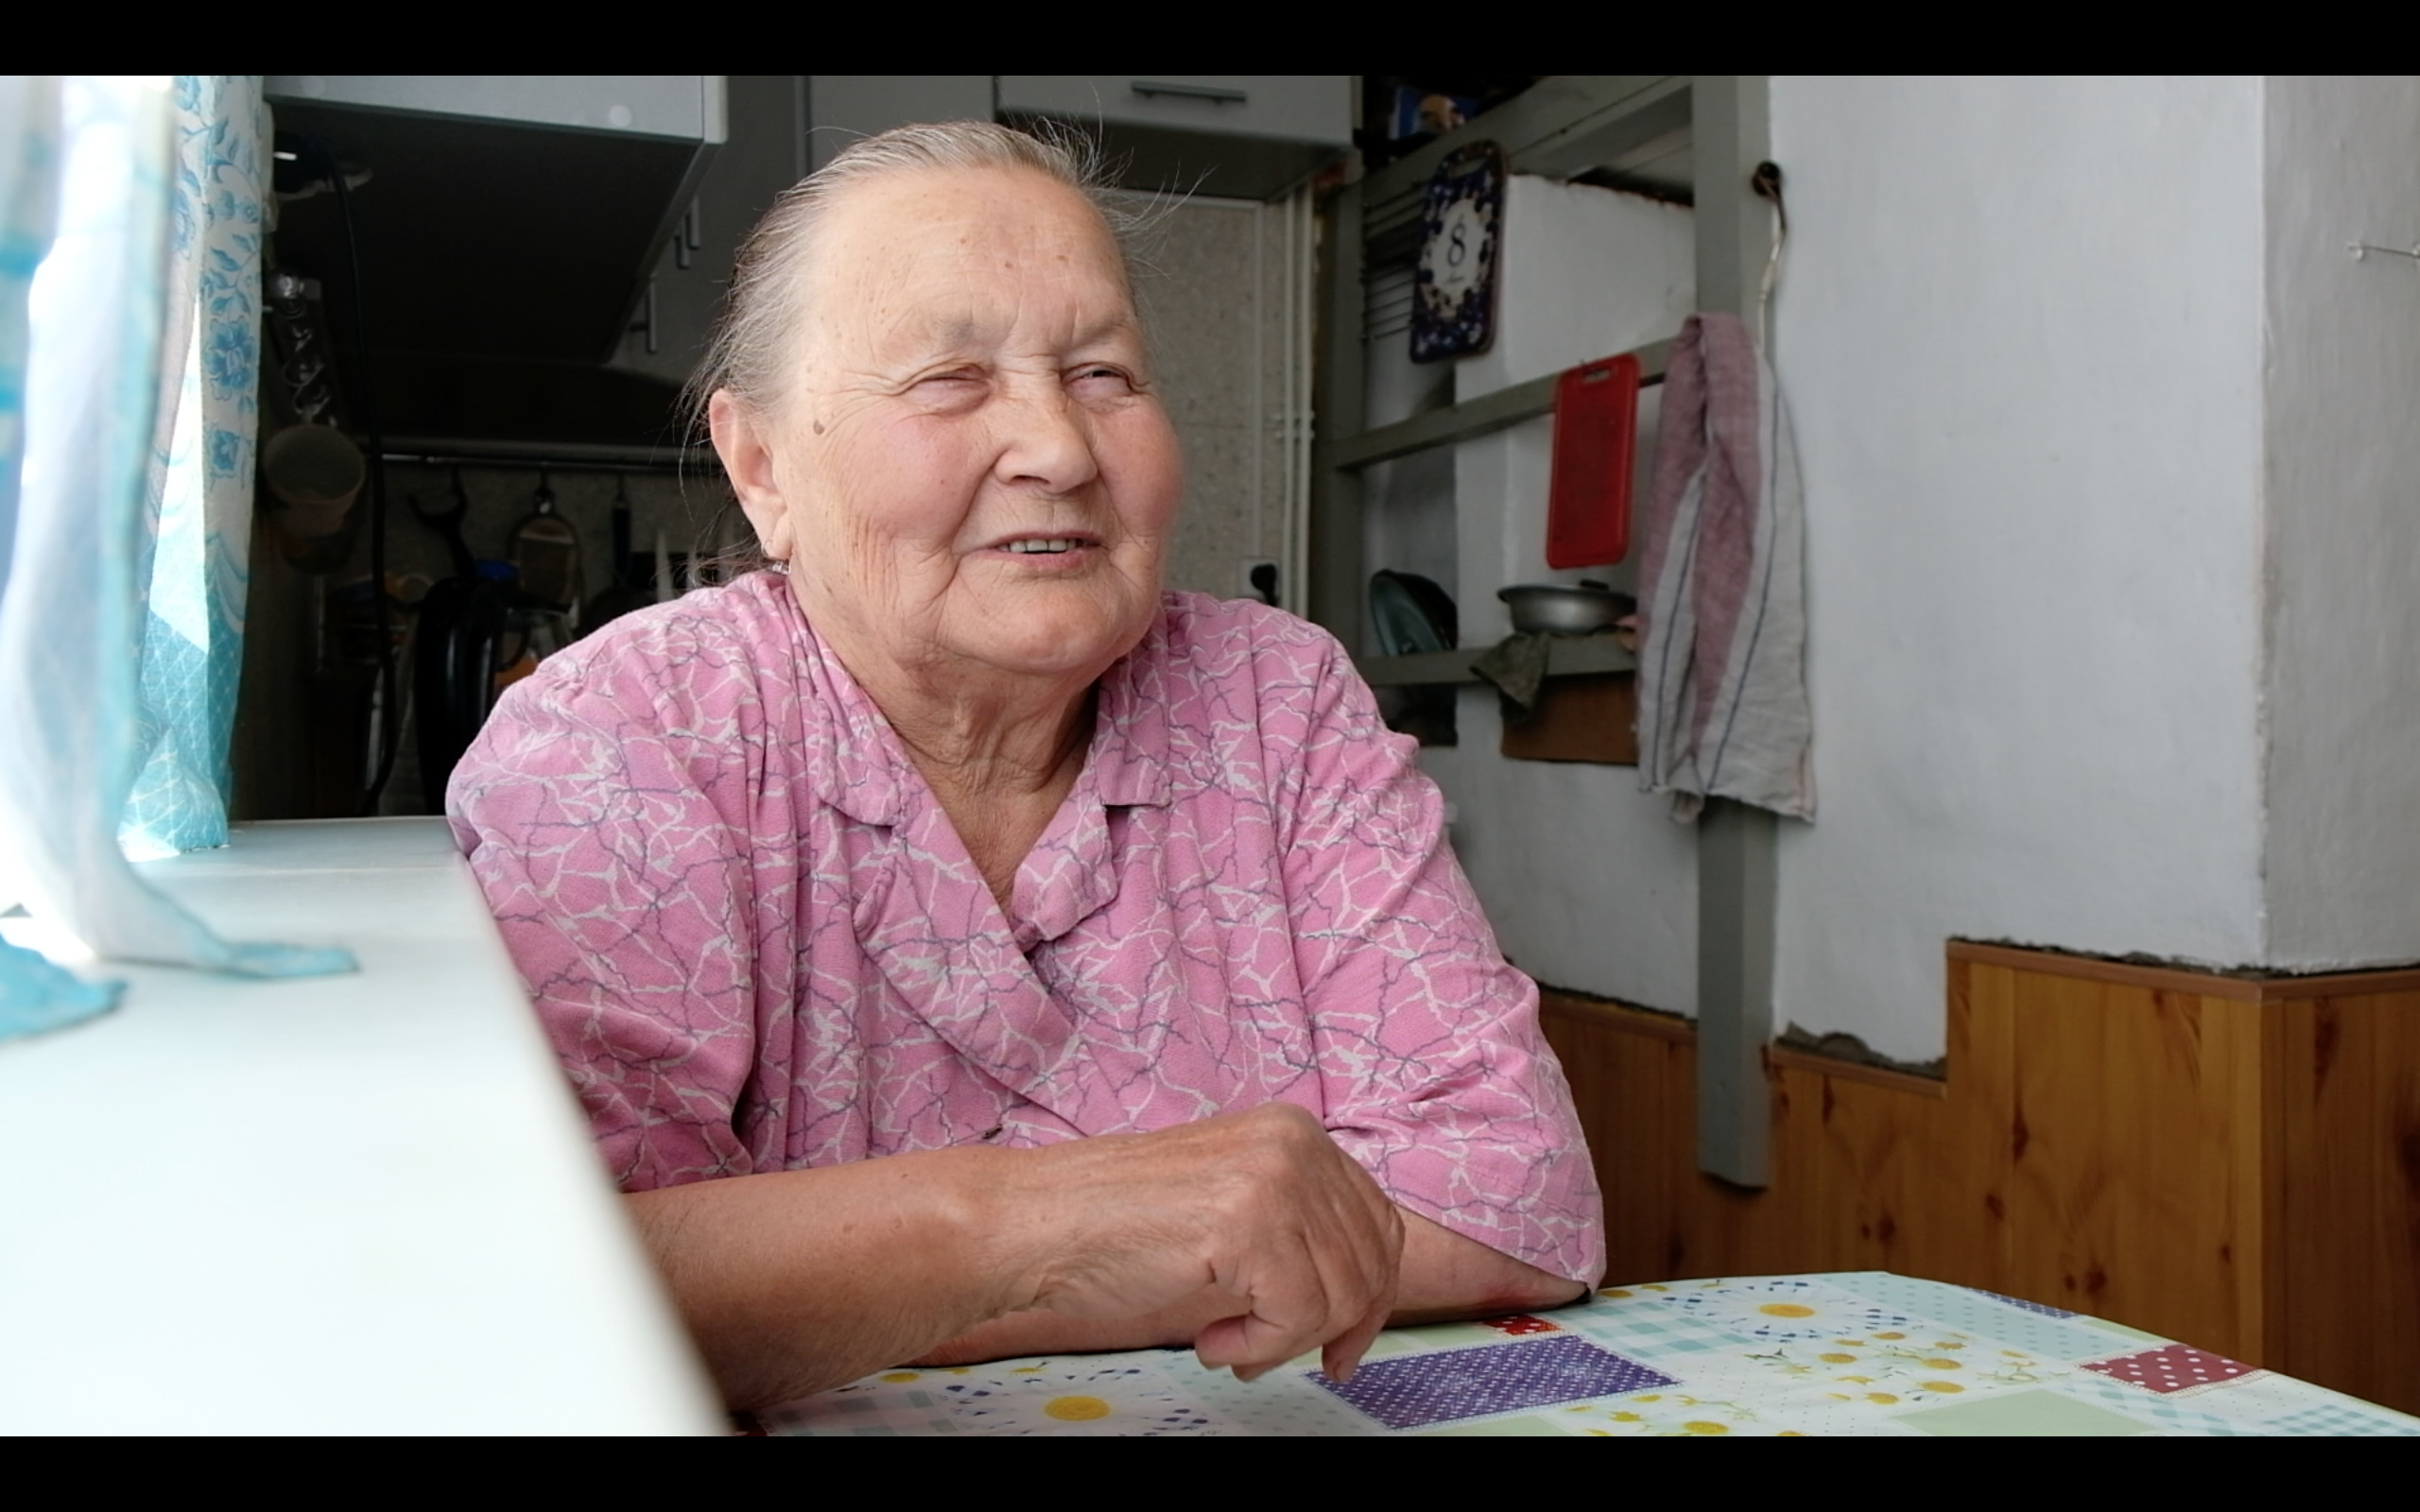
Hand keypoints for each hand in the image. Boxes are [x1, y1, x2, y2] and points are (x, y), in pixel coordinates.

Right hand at [987, 1102, 1402, 1381]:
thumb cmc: (1116, 1229)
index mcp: (1294, 1132)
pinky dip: (1258, 1347)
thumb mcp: (1231, 1210)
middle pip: (1372, 1263)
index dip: (1368, 1297)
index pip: (1377, 1224)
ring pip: (1341, 1296)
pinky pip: (1298, 1316)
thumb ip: (1295, 1231)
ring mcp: (1275, 1177)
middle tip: (1276, 1359)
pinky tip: (1210, 1342)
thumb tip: (1362, 1296)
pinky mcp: (1249, 1221)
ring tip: (1227, 1345)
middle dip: (1338, 1329)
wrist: (1034, 1225)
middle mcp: (1296, 1142)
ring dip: (1284, 1342)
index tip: (1341, 1346)